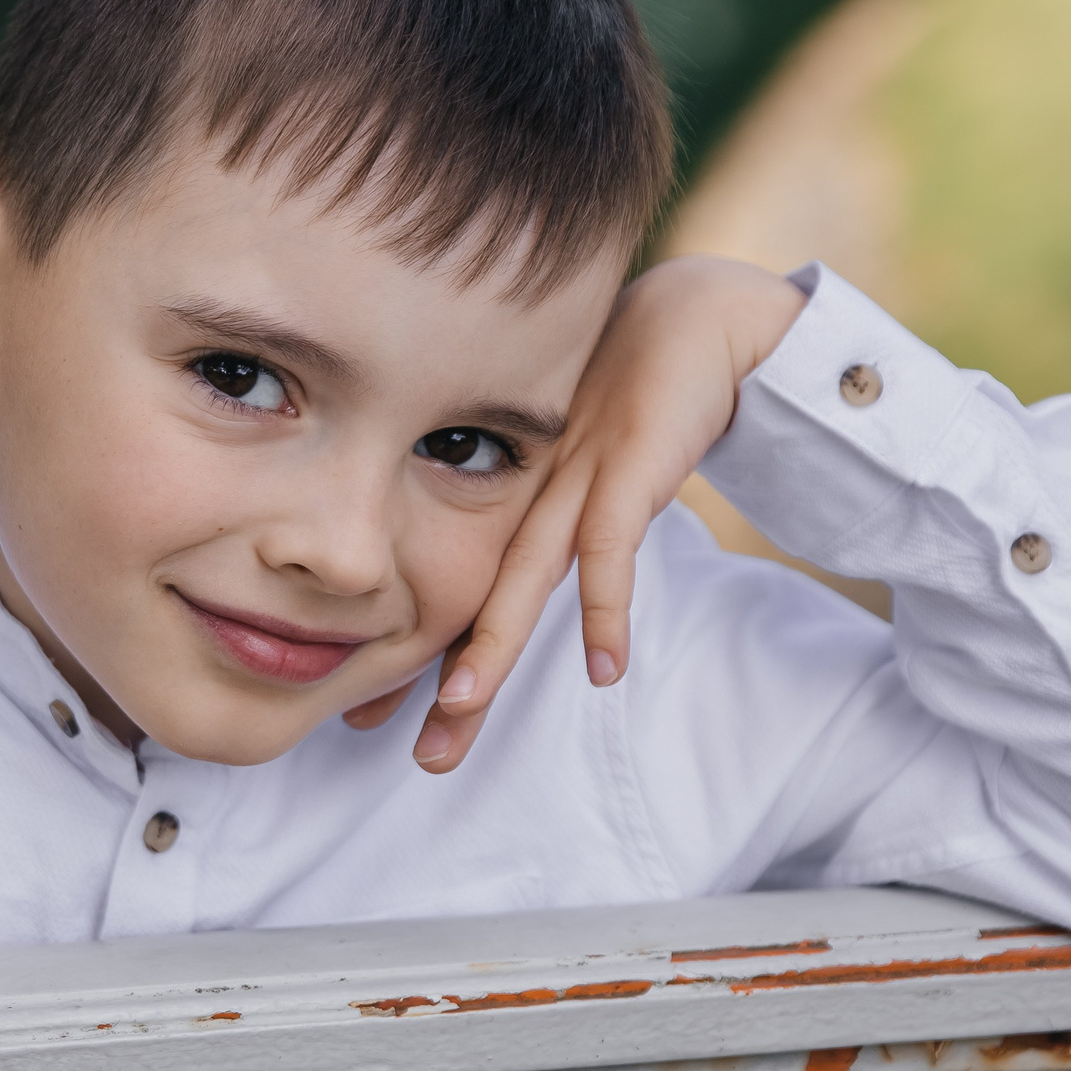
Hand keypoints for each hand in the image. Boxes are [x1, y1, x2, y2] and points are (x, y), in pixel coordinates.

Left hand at [344, 256, 807, 770]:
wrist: (695, 321)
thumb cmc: (639, 398)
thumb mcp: (589, 476)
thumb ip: (563, 532)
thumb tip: (533, 593)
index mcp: (514, 504)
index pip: (460, 596)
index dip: (422, 661)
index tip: (375, 719)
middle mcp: (530, 499)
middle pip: (478, 602)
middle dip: (450, 679)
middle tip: (416, 749)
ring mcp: (574, 482)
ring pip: (524, 580)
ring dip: (493, 648)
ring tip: (461, 707)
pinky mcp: (628, 467)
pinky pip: (612, 550)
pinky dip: (606, 611)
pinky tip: (604, 669)